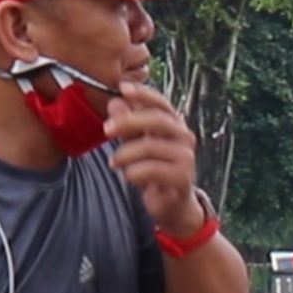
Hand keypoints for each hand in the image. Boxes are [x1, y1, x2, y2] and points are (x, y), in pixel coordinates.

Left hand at [104, 81, 203, 232]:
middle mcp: (184, 137)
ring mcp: (186, 157)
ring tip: (114, 163)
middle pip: (158, 120)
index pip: (161, 103)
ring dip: (124, 155)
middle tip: (106, 130)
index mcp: (174, 125)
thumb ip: (127, 124)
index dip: (144, 94)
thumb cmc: (154, 170)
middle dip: (129, 122)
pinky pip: (151, 170)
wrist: (172, 204)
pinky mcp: (183, 177)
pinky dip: (133, 173)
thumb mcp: (136, 144)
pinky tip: (129, 177)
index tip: (122, 88)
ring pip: (150, 146)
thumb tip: (115, 102)